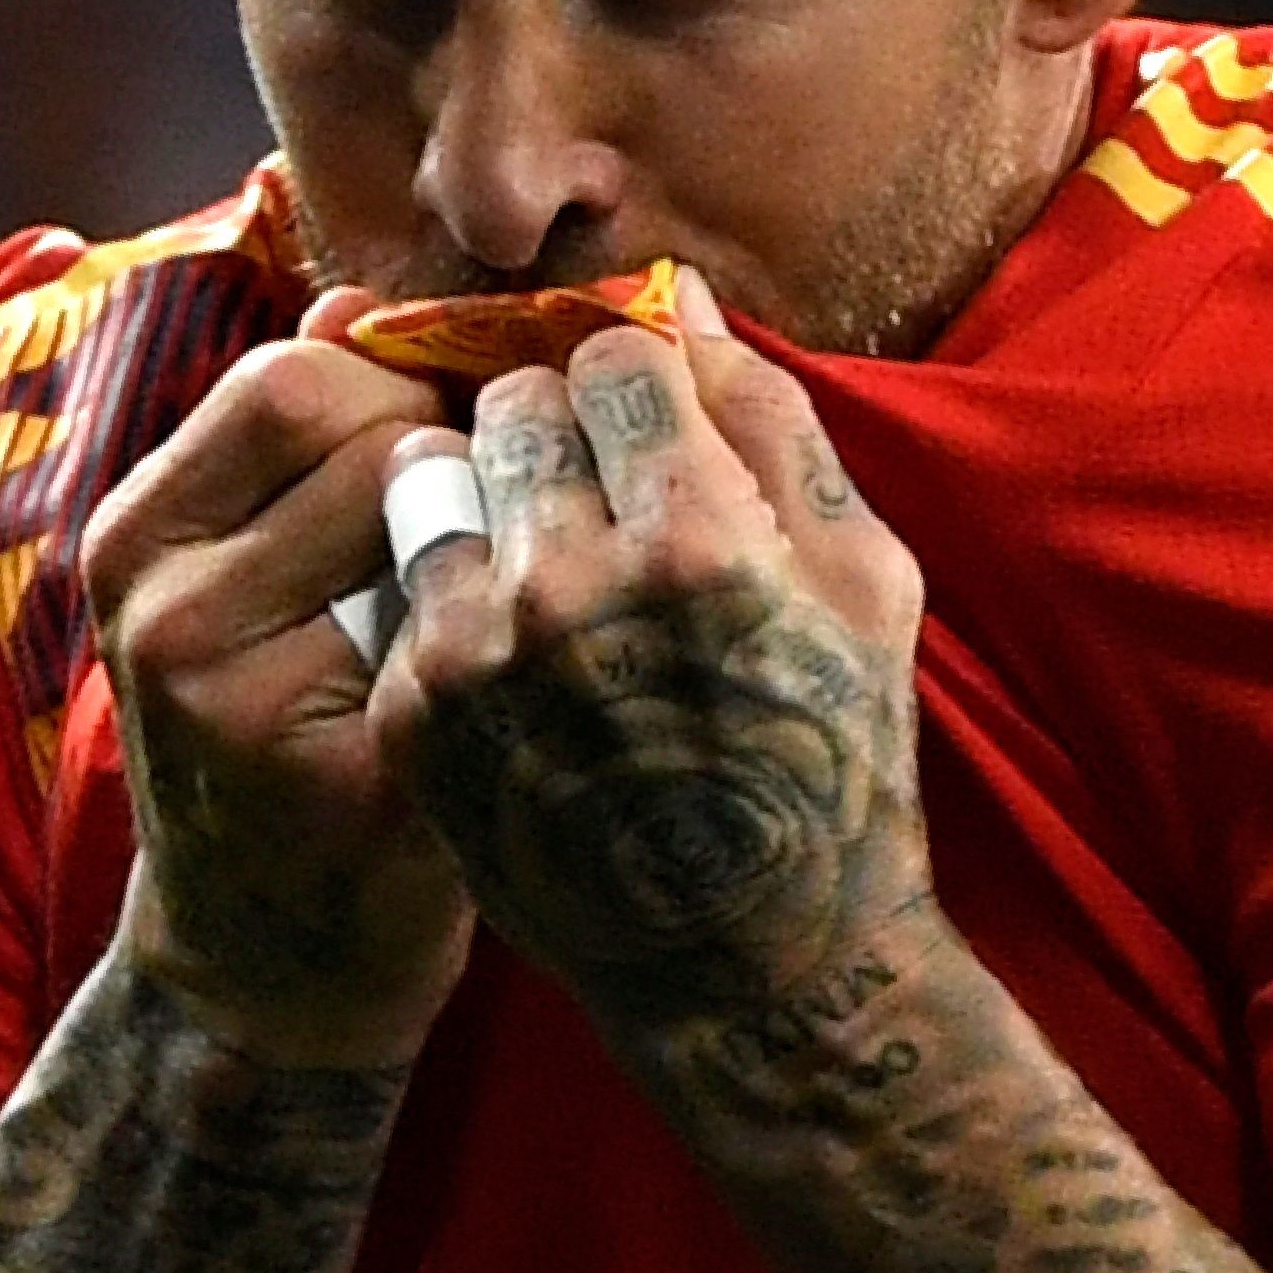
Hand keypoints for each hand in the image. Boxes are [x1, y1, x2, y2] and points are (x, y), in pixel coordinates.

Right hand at [86, 319, 474, 1065]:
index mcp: (137, 538)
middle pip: (353, 423)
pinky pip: (463, 635)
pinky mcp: (342, 774)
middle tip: (480, 524)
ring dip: (480, 538)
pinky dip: (502, 639)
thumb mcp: (245, 584)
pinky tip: (507, 681)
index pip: (292, 376)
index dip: (400, 387)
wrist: (269, 963)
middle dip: (443, 448)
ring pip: (418, 516)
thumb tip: (359, 299)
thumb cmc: (284, 742)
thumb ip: (294, 448)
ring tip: (486, 600)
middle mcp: (164, 606)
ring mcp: (240, 696)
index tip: (454, 440)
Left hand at [380, 278, 929, 1027]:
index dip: (640, 385)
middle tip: (604, 497)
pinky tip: (522, 654)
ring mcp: (474, 660)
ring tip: (551, 566)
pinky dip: (455, 592)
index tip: (656, 432)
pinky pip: (409, 584)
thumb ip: (767, 422)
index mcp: (692, 541)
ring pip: (435, 480)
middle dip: (560, 428)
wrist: (752, 972)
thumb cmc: (834, 763)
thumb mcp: (863, 582)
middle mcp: (565, 590)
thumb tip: (681, 300)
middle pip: (511, 405)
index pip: (609, 356)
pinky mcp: (415, 720)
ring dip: (491, 499)